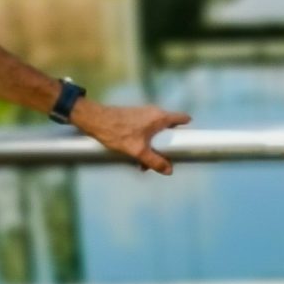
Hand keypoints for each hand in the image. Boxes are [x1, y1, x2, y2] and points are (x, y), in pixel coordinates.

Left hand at [75, 101, 192, 172]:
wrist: (95, 120)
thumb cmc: (118, 132)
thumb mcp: (138, 151)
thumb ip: (154, 161)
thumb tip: (169, 170)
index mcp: (160, 117)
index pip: (182, 118)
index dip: (188, 130)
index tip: (188, 142)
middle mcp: (154, 113)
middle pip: (169, 129)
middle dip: (166, 145)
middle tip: (161, 160)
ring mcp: (143, 114)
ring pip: (156, 132)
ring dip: (153, 147)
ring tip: (142, 163)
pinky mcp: (134, 117)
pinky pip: (146, 131)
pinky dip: (144, 142)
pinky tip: (134, 154)